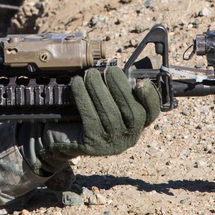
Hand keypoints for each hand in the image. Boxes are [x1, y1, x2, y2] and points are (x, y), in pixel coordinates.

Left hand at [37, 67, 159, 172]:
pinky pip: (90, 117)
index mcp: (136, 124)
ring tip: (91, 74)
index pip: (151, 113)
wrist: (63, 137)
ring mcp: (112, 143)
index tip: (141, 82)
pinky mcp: (93, 145)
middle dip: (121, 88)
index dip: (150, 98)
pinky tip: (77, 83)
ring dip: (99, 89)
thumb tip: (122, 69)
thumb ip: (118, 89)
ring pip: (110, 114)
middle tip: (109, 70)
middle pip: (133, 113)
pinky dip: (83, 97)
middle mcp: (128, 137)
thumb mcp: (107, 101)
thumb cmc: (90, 112)